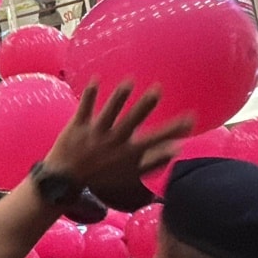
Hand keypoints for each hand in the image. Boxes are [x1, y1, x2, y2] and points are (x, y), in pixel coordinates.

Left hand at [42, 82, 192, 210]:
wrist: (66, 178)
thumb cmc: (103, 174)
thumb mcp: (131, 173)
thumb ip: (154, 161)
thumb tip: (177, 149)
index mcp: (128, 151)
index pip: (156, 139)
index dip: (174, 130)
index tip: (191, 117)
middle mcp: (114, 140)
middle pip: (131, 121)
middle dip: (144, 107)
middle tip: (157, 90)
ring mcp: (95, 132)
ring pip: (108, 113)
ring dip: (118, 98)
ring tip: (129, 82)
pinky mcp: (77, 126)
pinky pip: (84, 108)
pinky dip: (89, 95)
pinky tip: (96, 79)